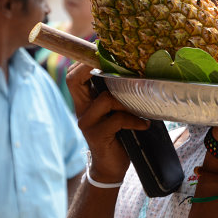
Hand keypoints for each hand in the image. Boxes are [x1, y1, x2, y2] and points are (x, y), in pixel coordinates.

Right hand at [66, 63, 149, 182]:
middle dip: (93, 68)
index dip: (85, 60)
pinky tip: (143, 125)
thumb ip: (116, 94)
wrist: (111, 166)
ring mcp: (87, 122)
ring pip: (105, 100)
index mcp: (84, 100)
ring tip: (140, 110)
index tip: (102, 50)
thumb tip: (136, 69)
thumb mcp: (115, 111)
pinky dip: (134, 120)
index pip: (73, 75)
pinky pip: (117, 119)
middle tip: (115, 68)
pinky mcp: (96, 135)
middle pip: (75, 80)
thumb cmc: (118, 133)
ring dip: (127, 102)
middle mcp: (81, 109)